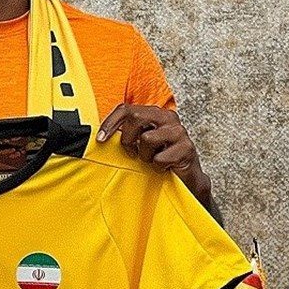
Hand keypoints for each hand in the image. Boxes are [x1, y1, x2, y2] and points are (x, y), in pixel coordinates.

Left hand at [96, 104, 212, 208]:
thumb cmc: (160, 158)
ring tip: (153, 159)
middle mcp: (168, 117)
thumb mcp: (140, 143)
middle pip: (136, 117)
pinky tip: (165, 167)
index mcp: (154, 113)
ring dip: (145, 156)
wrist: (187, 179)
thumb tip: (102, 136)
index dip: (110, 123)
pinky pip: (160, 158)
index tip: (101, 139)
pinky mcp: (187, 148)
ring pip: (147, 138)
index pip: (126, 109)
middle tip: (132, 152)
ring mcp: (179, 132)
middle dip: (128, 138)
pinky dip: (158, 167)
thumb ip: (127, 134)